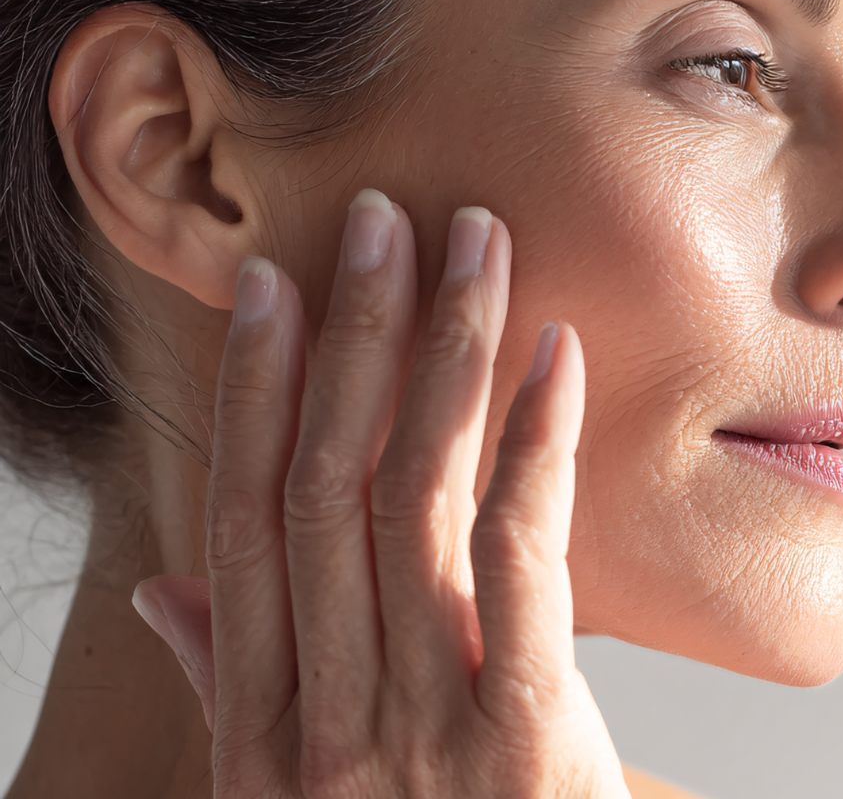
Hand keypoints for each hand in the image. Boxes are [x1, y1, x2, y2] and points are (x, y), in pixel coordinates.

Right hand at [131, 192, 628, 796]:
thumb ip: (230, 694)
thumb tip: (171, 590)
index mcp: (265, 726)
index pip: (247, 523)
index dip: (250, 395)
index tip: (268, 288)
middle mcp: (324, 716)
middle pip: (326, 488)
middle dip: (349, 342)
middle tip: (377, 221)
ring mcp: (420, 726)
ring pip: (413, 502)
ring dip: (442, 358)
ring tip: (471, 246)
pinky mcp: (524, 738)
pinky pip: (521, 563)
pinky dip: (534, 449)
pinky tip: (554, 357)